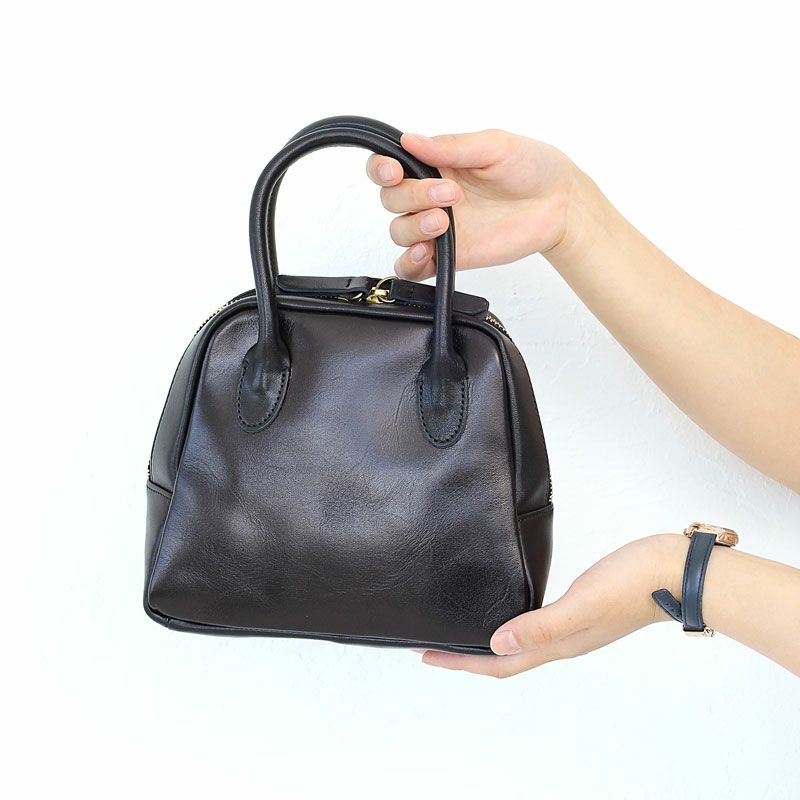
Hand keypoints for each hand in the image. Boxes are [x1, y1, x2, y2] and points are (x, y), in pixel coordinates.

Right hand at [365, 130, 579, 279]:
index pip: (388, 167)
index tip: (393, 171)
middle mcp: (430, 196)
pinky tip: (425, 253)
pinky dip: (409, 263)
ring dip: (413, 226)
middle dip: (412, 196)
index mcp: (435, 164)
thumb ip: (451, 146)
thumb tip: (410, 139)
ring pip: (398, 232)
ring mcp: (438, 228)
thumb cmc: (532, 167)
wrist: (559, 204)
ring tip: (444, 221)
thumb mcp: (493, 146)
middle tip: (449, 194)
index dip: (381, 169)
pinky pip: (412, 268)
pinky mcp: (448, 256)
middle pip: (391, 200)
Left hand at [419, 533, 688, 677]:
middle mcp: (563, 640)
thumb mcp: (583, 603)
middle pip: (505, 658)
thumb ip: (542, 625)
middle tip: (436, 647)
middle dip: (468, 656)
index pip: (500, 663)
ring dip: (489, 641)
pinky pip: (536, 623)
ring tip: (464, 631)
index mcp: (560, 645)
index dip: (462, 663)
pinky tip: (509, 607)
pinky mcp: (581, 607)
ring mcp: (573, 626)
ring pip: (520, 642)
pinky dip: (513, 621)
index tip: (428, 656)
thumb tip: (496, 643)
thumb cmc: (633, 584)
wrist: (676, 570)